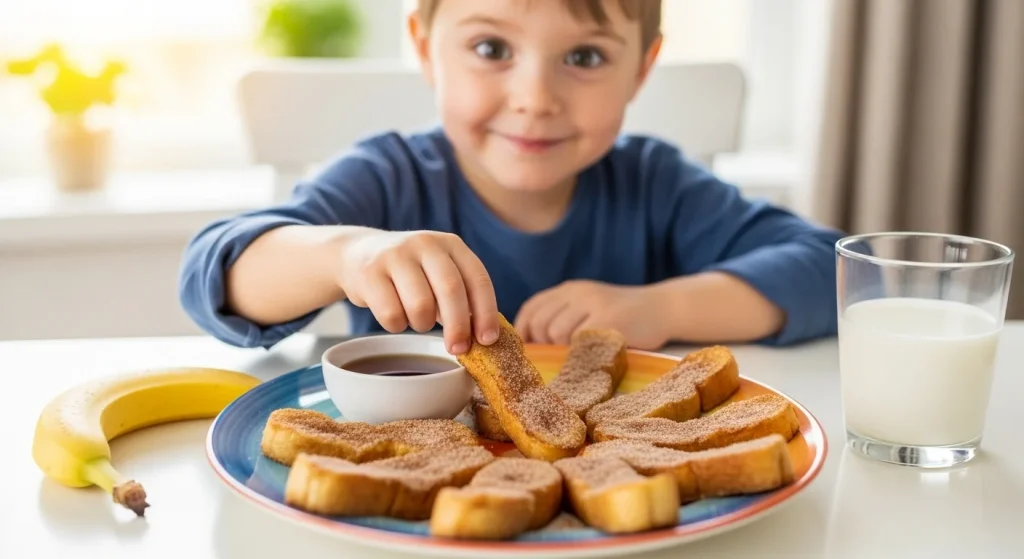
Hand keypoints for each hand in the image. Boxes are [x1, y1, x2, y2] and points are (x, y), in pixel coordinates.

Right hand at [337, 229, 498, 353]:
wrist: (357, 253)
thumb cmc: (409, 273)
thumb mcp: (438, 273)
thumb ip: (462, 297)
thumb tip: (483, 338)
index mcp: (451, 244)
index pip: (477, 279)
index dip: (486, 312)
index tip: (488, 340)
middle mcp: (425, 244)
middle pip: (451, 290)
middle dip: (458, 326)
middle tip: (458, 349)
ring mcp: (396, 255)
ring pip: (421, 306)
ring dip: (422, 324)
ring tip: (416, 319)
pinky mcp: (370, 273)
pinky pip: (391, 314)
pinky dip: (396, 325)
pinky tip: (394, 315)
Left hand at [514, 280, 669, 349]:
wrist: (664, 308)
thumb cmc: (624, 316)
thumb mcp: (589, 307)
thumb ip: (563, 318)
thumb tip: (532, 347)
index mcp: (568, 290)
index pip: (532, 308)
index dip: (523, 331)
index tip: (527, 350)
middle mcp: (577, 292)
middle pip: (540, 322)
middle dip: (542, 344)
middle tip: (556, 358)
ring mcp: (593, 303)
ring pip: (556, 332)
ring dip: (563, 350)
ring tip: (579, 356)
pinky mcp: (609, 318)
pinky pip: (580, 340)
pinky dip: (580, 353)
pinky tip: (591, 357)